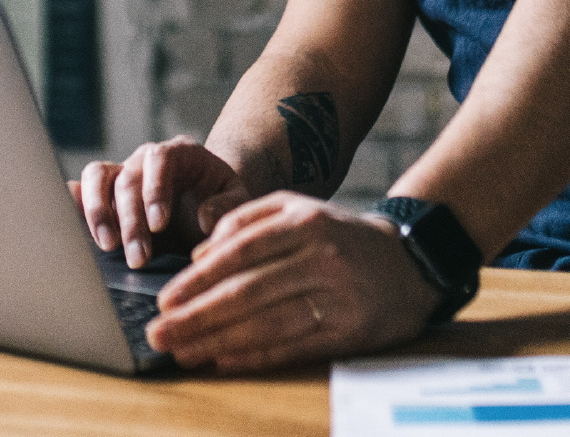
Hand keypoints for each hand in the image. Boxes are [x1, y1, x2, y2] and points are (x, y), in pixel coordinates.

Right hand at [72, 136, 250, 266]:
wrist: (207, 201)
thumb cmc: (222, 200)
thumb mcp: (238, 200)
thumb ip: (226, 206)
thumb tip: (204, 220)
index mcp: (180, 153)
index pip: (160, 159)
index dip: (155, 190)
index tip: (159, 225)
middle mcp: (145, 158)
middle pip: (128, 178)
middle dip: (130, 220)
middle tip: (137, 258)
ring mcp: (123, 172)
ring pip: (98, 177)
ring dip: (97, 211)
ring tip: (106, 246)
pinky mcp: (106, 192)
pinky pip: (83, 188)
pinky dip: (72, 200)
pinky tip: (66, 220)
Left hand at [146, 191, 439, 371]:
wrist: (410, 262)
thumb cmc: (339, 234)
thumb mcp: (297, 209)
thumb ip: (246, 221)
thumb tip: (200, 253)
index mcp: (302, 221)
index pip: (239, 253)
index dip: (197, 279)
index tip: (164, 299)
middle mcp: (319, 257)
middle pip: (247, 291)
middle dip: (196, 315)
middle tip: (158, 333)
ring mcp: (337, 296)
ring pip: (266, 322)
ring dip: (218, 342)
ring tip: (182, 352)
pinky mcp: (350, 331)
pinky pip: (294, 346)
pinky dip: (256, 356)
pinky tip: (224, 361)